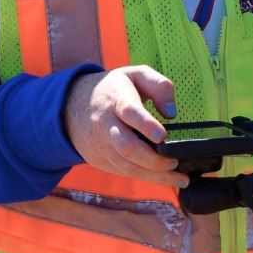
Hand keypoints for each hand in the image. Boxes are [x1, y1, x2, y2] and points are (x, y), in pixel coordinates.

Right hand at [63, 65, 188, 186]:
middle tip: (175, 160)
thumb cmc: (115, 88)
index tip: (162, 135)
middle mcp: (105, 124)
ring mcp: (101, 145)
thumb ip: (159, 86)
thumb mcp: (136, 74)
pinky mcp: (100, 159)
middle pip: (127, 146)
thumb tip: (171, 112)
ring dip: (153, 175)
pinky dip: (145, 178)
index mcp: (116, 99)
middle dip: (153, 159)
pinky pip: (123, 172)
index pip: (129, 112)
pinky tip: (164, 179)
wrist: (74, 104)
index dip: (145, 125)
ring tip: (179, 177)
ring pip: (126, 166)